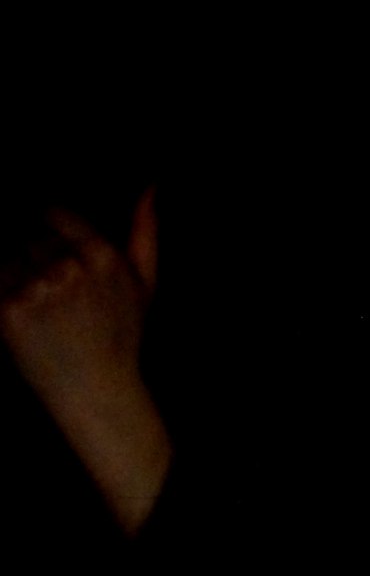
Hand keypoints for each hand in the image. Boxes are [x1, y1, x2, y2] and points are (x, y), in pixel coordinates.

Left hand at [1, 190, 171, 534]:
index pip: (55, 214)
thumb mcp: (145, 283)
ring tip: (41, 309)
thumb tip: (150, 187)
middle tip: (51, 293)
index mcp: (102, 256)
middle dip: (36, 259)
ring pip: (10, 260)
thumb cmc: (121, 335)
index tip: (49, 244)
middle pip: (31, 240)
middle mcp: (68, 268)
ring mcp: (37, 289)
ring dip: (17, 277)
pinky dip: (4, 294)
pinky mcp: (9, 310)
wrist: (95, 388)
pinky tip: (25, 316)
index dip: (48, 226)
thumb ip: (145, 232)